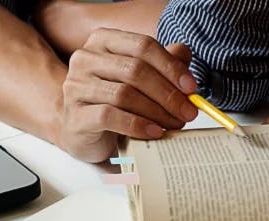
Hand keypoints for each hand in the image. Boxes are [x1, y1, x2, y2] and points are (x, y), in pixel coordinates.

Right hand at [56, 28, 198, 162]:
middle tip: (188, 112)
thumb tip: (185, 53)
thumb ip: (161, 63)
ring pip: (124, 94)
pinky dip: (137, 125)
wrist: (79, 129)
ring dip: (156, 111)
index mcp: (103, 41)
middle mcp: (85, 59)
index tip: (191, 88)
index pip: (143, 45)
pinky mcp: (76, 116)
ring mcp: (76, 87)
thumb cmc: (111, 100)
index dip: (171, 66)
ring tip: (175, 124)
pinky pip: (110, 117)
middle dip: (168, 93)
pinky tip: (154, 132)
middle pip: (136, 70)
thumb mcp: (138, 79)